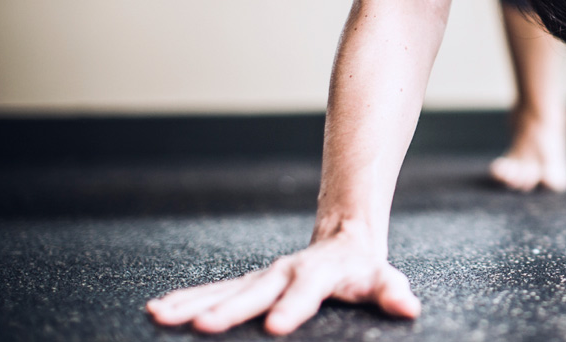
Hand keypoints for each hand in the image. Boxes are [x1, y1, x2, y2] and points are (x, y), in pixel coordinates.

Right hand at [145, 233, 420, 334]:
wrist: (342, 238)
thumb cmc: (363, 269)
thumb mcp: (382, 280)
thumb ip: (392, 293)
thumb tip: (409, 306)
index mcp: (319, 273)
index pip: (306, 292)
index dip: (293, 308)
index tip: (276, 327)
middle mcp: (284, 272)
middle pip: (254, 292)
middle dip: (228, 310)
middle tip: (202, 327)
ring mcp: (262, 277)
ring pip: (223, 290)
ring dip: (191, 303)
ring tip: (160, 315)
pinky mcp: (247, 283)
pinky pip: (212, 292)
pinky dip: (185, 300)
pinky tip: (157, 310)